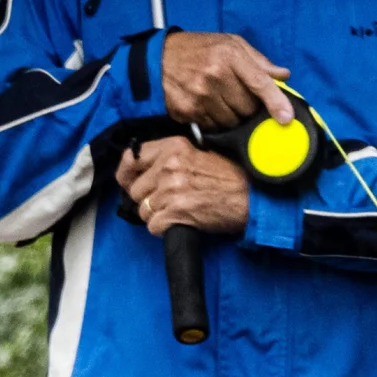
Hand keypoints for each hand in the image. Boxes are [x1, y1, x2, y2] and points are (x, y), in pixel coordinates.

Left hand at [119, 136, 248, 238]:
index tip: (129, 182)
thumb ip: (167, 159)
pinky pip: (153, 226)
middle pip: (135, 190)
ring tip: (178, 211)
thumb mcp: (195, 154)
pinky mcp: (176, 212)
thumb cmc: (227, 178)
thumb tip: (138, 172)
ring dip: (157, 216)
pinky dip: (164, 229)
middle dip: (147, 200)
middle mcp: (168, 166)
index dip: (126, 174)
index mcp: (172, 147)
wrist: (250, 197)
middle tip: (167, 202)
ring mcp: (170, 189)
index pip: (131, 158)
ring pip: (143, 211)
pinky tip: (181, 222)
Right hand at [161, 31, 293, 128]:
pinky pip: (213, 127)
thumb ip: (259, 61)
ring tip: (221, 100)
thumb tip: (283, 75)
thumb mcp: (230, 44)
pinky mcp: (187, 110)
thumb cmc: (199, 49)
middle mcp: (215, 75)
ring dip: (232, 116)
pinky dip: (215, 121)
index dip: (276, 102)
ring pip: (232, 121)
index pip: (259, 82)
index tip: (287, 118)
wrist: (157, 58)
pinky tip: (207, 106)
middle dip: (249, 108)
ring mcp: (200, 95)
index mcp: (229, 56)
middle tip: (239, 97)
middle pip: (247, 108)